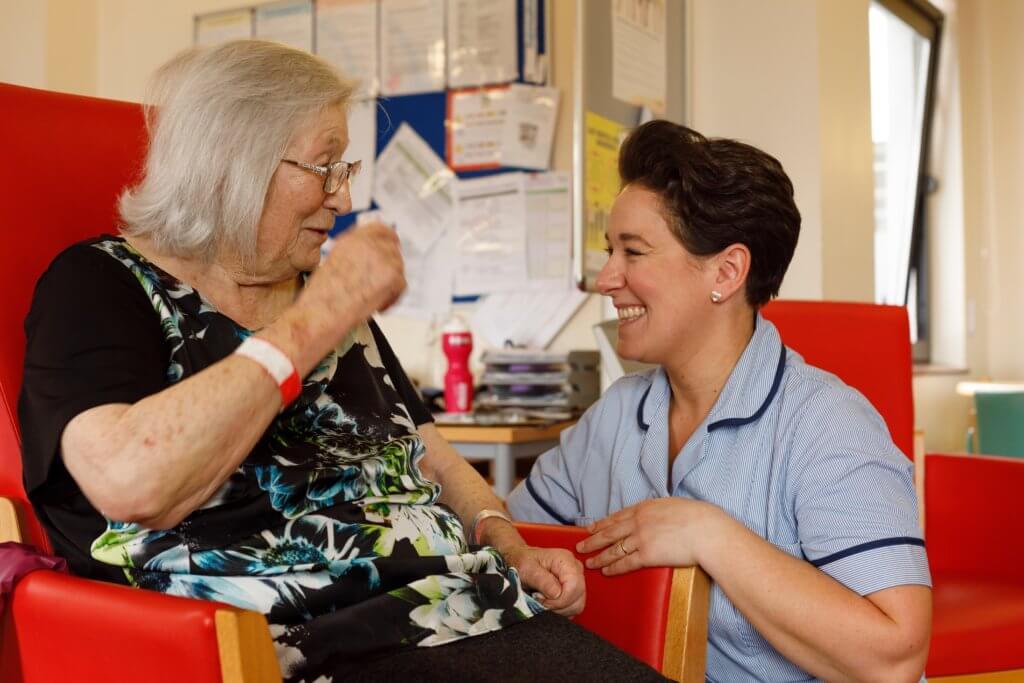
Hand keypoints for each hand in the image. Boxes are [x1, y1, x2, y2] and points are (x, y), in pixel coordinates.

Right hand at [299, 222, 405, 336]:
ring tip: (374, 299)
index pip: (380, 229)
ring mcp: (381, 258)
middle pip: (393, 248)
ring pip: (398, 267)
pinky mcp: (391, 275)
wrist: (321, 314)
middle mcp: (367, 244)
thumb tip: (373, 257)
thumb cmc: (321, 298)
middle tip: (386, 282)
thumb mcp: (334, 264)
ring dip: (390, 284)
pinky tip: (376, 306)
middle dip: (391, 266)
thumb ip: (355, 255)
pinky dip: (392, 298)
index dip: (388, 240)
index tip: (391, 250)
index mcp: (351, 239)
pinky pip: (401, 285)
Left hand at [503, 544, 585, 616]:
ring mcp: (577, 579)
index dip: (559, 600)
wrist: (522, 560)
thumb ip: (541, 580)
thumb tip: (557, 594)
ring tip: (543, 600)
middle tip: (540, 600)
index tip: (541, 599)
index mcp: (565, 560)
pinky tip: (549, 602)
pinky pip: (574, 607)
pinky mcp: (575, 589)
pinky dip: (561, 609)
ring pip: (578, 605)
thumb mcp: (526, 569)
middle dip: (558, 605)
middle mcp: (575, 568)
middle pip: (578, 597)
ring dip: (559, 609)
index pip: (574, 587)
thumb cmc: (523, 562)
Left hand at [575, 498, 719, 575]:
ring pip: (613, 549)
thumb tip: (658, 514)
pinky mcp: (647, 555)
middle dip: (592, 540)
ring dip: (599, 556)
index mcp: (644, 507)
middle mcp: (638, 522)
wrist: (706, 531)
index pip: (617, 517)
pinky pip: (625, 563)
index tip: (591, 528)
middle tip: (579, 545)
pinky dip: (613, 568)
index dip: (602, 524)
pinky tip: (606, 571)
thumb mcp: (673, 505)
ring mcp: (641, 538)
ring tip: (589, 562)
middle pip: (609, 532)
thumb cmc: (698, 517)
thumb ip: (659, 510)